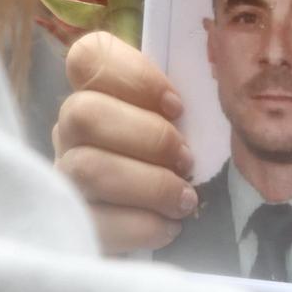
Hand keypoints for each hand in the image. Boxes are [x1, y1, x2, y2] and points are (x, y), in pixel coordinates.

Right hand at [53, 32, 196, 253]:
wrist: (164, 234)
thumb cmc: (181, 169)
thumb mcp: (189, 127)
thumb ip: (189, 103)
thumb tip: (227, 87)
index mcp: (97, 95)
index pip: (89, 57)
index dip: (134, 75)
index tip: (177, 106)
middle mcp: (71, 132)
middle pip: (83, 113)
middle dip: (148, 137)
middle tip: (186, 160)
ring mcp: (63, 178)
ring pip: (87, 168)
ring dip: (148, 184)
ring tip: (184, 199)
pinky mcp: (71, 226)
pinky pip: (95, 220)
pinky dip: (139, 224)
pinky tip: (168, 227)